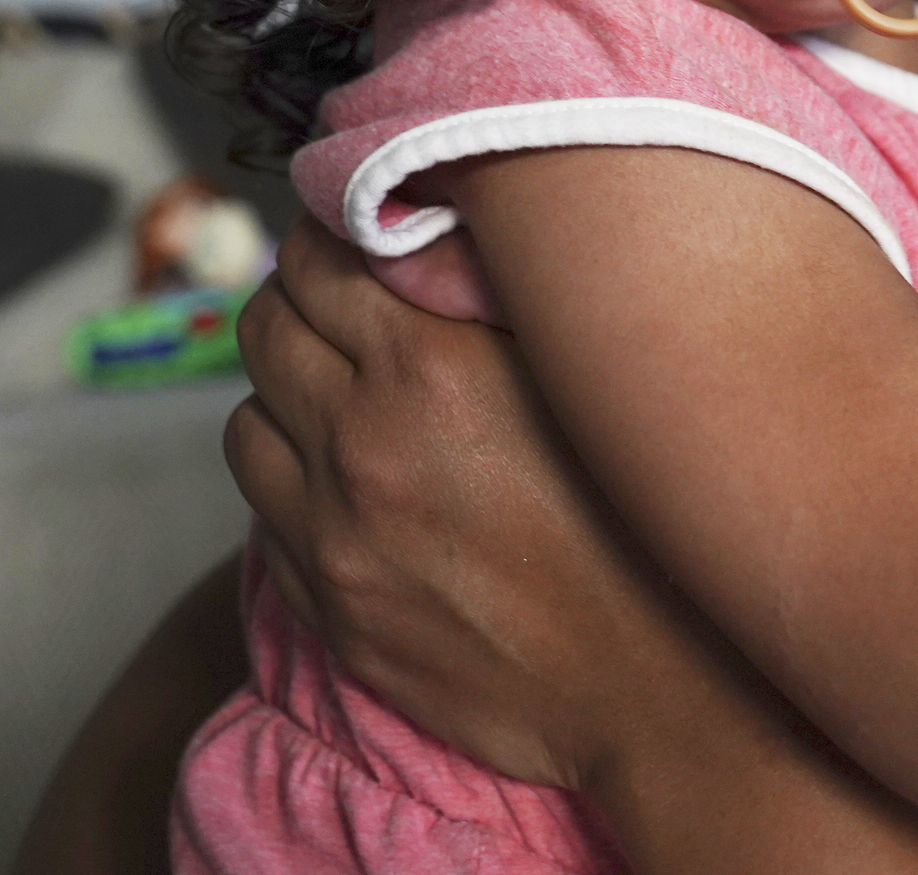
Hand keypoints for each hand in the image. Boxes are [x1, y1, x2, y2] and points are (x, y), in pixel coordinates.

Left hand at [222, 219, 917, 872]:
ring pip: (246, 419)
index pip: (315, 252)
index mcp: (426, 366)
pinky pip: (262, 517)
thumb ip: (503, 293)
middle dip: (300, 300)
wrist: (672, 692)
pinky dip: (291, 484)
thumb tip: (445, 226)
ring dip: (286, 393)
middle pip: (264, 324)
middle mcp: (360, 443)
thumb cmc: (659, 525)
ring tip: (346, 397)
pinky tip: (354, 484)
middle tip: (349, 303)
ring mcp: (333, 535)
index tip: (361, 234)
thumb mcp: (590, 372)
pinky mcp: (330, 609)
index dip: (335, 230)